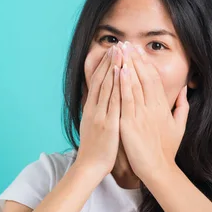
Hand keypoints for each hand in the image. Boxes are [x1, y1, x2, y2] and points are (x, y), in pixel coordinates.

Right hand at [74, 46, 121, 183]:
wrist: (89, 167)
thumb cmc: (95, 150)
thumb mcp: (92, 127)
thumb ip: (97, 113)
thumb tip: (100, 104)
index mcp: (91, 109)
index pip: (97, 83)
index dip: (104, 66)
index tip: (111, 52)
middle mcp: (94, 108)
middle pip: (101, 80)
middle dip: (109, 62)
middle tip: (116, 45)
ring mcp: (100, 114)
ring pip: (107, 86)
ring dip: (113, 68)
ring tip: (120, 52)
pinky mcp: (108, 123)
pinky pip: (113, 100)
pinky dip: (117, 85)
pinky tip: (122, 73)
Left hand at [117, 41, 188, 180]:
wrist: (158, 169)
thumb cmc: (166, 150)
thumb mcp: (179, 126)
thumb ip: (182, 106)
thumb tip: (184, 90)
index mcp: (162, 107)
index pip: (154, 79)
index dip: (145, 63)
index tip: (138, 50)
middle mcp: (153, 107)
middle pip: (144, 77)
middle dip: (135, 59)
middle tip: (127, 43)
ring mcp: (141, 114)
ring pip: (134, 85)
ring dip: (127, 66)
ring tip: (121, 51)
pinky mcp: (129, 123)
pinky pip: (126, 100)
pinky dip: (123, 85)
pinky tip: (119, 71)